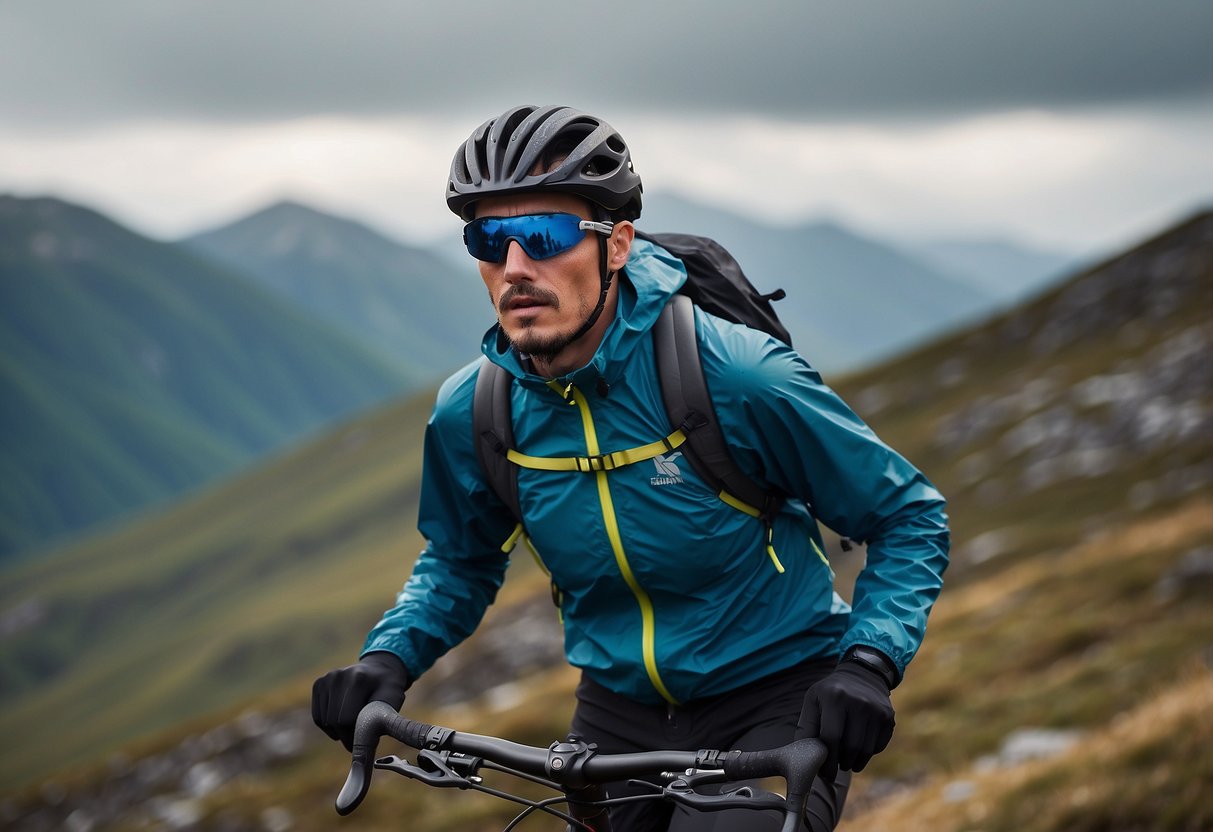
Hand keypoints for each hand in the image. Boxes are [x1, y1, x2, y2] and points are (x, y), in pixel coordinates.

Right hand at [312, 652, 410, 750]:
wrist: (379, 669)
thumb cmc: (388, 689)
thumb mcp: (394, 702)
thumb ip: (383, 724)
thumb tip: (369, 756)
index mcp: (358, 678)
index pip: (346, 719)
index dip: (356, 737)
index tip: (365, 743)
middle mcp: (338, 676)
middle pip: (334, 721)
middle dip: (347, 736)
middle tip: (359, 738)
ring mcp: (326, 678)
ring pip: (325, 721)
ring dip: (339, 731)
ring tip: (355, 725)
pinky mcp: (319, 684)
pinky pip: (318, 717)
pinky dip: (329, 726)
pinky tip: (343, 720)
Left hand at [796, 660, 894, 775]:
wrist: (862, 674)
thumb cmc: (831, 692)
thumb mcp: (813, 701)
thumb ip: (807, 728)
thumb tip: (804, 758)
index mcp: (835, 697)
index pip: (831, 737)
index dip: (827, 760)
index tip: (825, 773)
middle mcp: (858, 702)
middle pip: (850, 747)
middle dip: (841, 763)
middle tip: (836, 767)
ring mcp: (876, 710)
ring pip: (865, 750)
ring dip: (854, 763)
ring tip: (847, 763)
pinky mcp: (889, 717)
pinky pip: (878, 746)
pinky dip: (867, 754)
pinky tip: (859, 750)